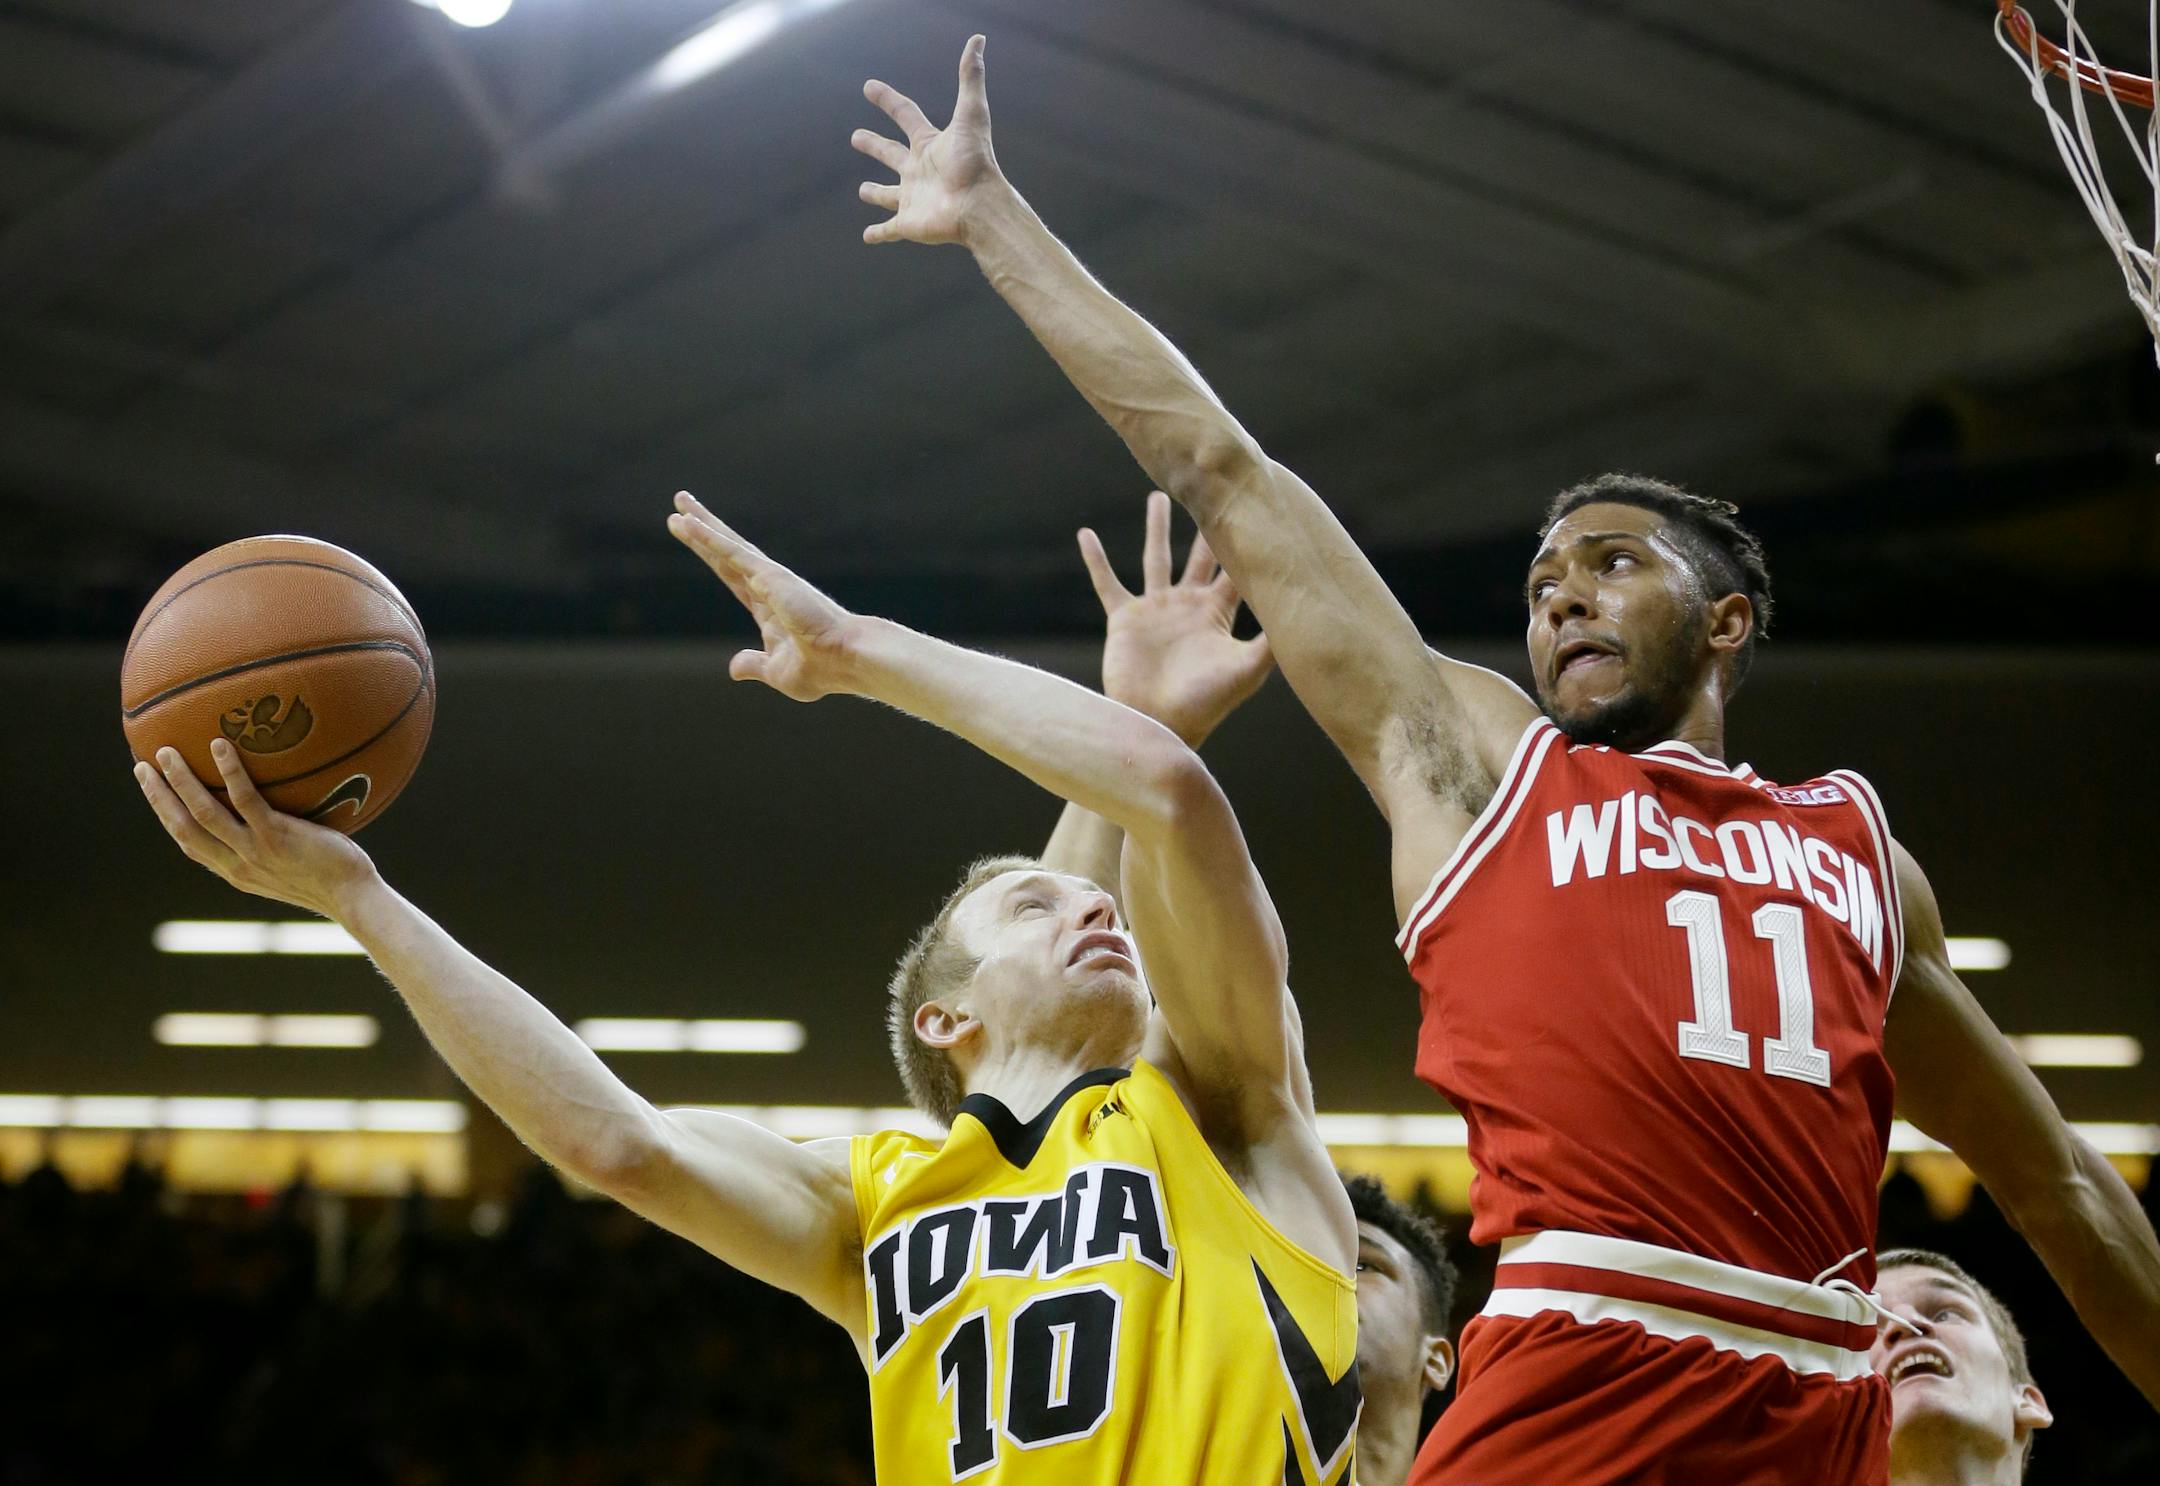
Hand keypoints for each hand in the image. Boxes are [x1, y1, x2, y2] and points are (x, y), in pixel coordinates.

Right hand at [134, 739, 377, 918]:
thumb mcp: (286, 867)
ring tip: (166, 752)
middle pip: (183, 828)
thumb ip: (267, 845)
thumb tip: (266, 813)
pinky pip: (247, 800)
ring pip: (204, 812)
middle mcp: (236, 864)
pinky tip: (221, 747)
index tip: (152, 790)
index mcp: (234, 872)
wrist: (353, 897)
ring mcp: (255, 851)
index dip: (165, 816)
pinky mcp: (277, 837)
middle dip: (158, 797)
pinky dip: (231, 773)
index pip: (188, 842)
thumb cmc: (328, 877)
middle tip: (142, 766)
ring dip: (181, 781)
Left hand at [668, 492, 860, 700]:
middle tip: (681, 504)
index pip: (732, 577)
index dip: (711, 556)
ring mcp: (768, 579)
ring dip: (701, 524)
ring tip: (680, 501)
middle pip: (726, 552)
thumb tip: (734, 668)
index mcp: (770, 609)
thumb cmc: (822, 669)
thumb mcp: (777, 671)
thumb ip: (754, 665)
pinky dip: (708, 538)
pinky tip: (689, 523)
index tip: (694, 540)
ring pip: (727, 545)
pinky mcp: (768, 577)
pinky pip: (731, 553)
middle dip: (702, 529)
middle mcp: (768, 587)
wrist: (845, 660)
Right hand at [854, 34, 1002, 246]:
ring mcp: (913, 198)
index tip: (869, 87)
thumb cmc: (975, 162)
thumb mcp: (970, 114)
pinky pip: (889, 229)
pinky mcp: (909, 223)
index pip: (906, 116)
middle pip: (891, 154)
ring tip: (863, 191)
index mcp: (929, 145)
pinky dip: (878, 233)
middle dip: (874, 146)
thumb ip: (970, 77)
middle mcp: (919, 170)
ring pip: (889, 195)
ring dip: (876, 194)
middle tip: (856, 137)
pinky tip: (867, 237)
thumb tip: (978, 39)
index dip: (888, 100)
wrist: (979, 206)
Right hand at [1080, 491, 1272, 747]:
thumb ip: (1272, 642)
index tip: (1254, 506)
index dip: (1245, 541)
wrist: (1160, 724)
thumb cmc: (1206, 704)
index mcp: (1217, 612)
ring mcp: (1155, 609)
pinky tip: (1085, 534)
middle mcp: (1187, 604)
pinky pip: (1107, 582)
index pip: (1235, 568)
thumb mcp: (1247, 671)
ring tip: (1158, 496)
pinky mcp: (1125, 619)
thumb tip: (1303, 613)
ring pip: (1155, 557)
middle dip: (1206, 524)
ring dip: (1156, 528)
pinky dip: (1095, 560)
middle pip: (1200, 553)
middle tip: (1212, 487)